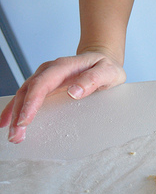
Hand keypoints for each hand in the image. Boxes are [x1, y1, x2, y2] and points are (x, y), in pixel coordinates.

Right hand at [1, 51, 125, 142]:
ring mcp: (45, 77)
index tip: (25, 120)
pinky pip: (26, 96)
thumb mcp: (108, 72)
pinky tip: (8, 121)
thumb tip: (75, 91)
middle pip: (28, 91)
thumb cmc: (106, 67)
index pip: (42, 84)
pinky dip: (16, 109)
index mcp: (63, 66)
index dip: (31, 103)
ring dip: (15, 114)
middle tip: (15, 135)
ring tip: (12, 135)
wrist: (102, 58)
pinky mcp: (45, 84)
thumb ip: (93, 80)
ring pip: (24, 94)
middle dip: (19, 114)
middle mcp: (50, 70)